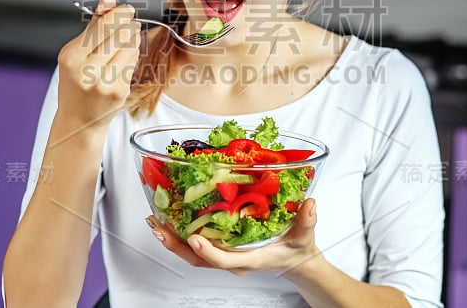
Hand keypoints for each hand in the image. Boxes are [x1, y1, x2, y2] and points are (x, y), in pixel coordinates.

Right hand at [56, 0, 140, 134]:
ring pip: (129, 47)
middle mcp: (87, 70)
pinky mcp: (120, 91)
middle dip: (128, 22)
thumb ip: (93, 25)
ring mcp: (105, 82)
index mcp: (71, 57)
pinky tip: (126, 54)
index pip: (101, 26)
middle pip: (118, 34)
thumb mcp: (75, 53)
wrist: (79, 120)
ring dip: (132, 37)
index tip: (126, 8)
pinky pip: (133, 62)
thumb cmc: (75, 83)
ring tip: (128, 35)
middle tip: (131, 18)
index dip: (118, 13)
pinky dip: (132, 53)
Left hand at [147, 198, 322, 278]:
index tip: (194, 238)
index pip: (226, 261)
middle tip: (158, 227)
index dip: (208, 252)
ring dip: (173, 240)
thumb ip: (307, 221)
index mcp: (252, 258)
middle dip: (177, 245)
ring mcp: (226, 256)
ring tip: (156, 222)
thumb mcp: (305, 236)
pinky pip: (197, 246)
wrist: (296, 261)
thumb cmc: (298, 249)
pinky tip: (171, 219)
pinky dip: (181, 235)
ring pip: (194, 254)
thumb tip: (310, 205)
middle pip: (199, 259)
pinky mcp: (222, 249)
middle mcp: (234, 260)